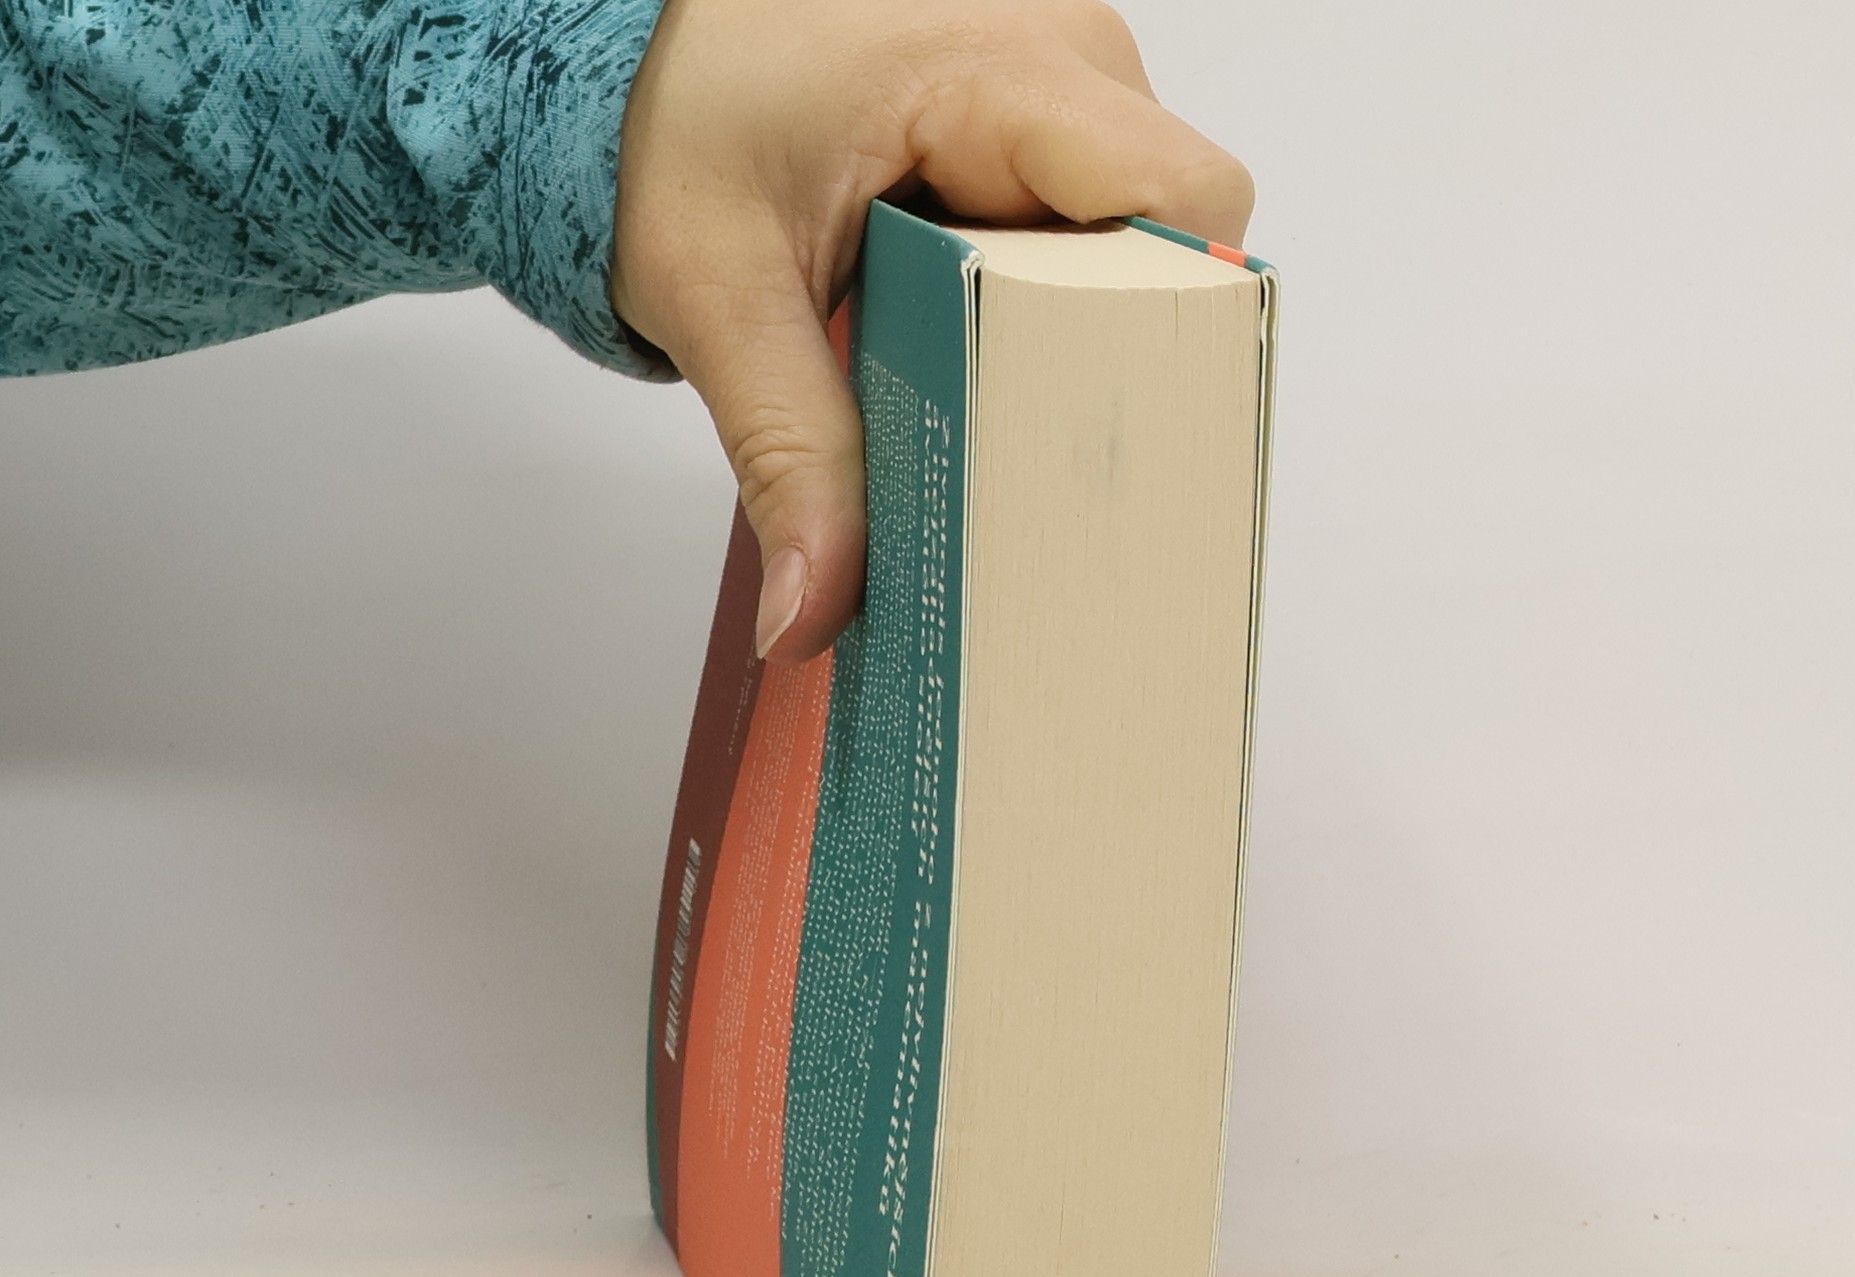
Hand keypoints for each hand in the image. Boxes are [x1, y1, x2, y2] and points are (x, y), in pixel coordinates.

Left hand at [611, 0, 1254, 661]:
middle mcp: (1067, 66)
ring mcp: (1062, 94)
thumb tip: (812, 612)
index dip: (1171, 338)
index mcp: (1009, 73)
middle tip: (1038, 479)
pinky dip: (1048, 326)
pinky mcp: (1040, 136)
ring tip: (997, 432)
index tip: (1115, 450)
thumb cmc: (680, 120)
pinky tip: (984, 381)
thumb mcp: (723, 297)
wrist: (638, 56)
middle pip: (1173, 254)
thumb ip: (788, 457)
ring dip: (1076, 355)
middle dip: (1118, 375)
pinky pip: (1093, 244)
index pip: (1186, 210)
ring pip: (1139, 260)